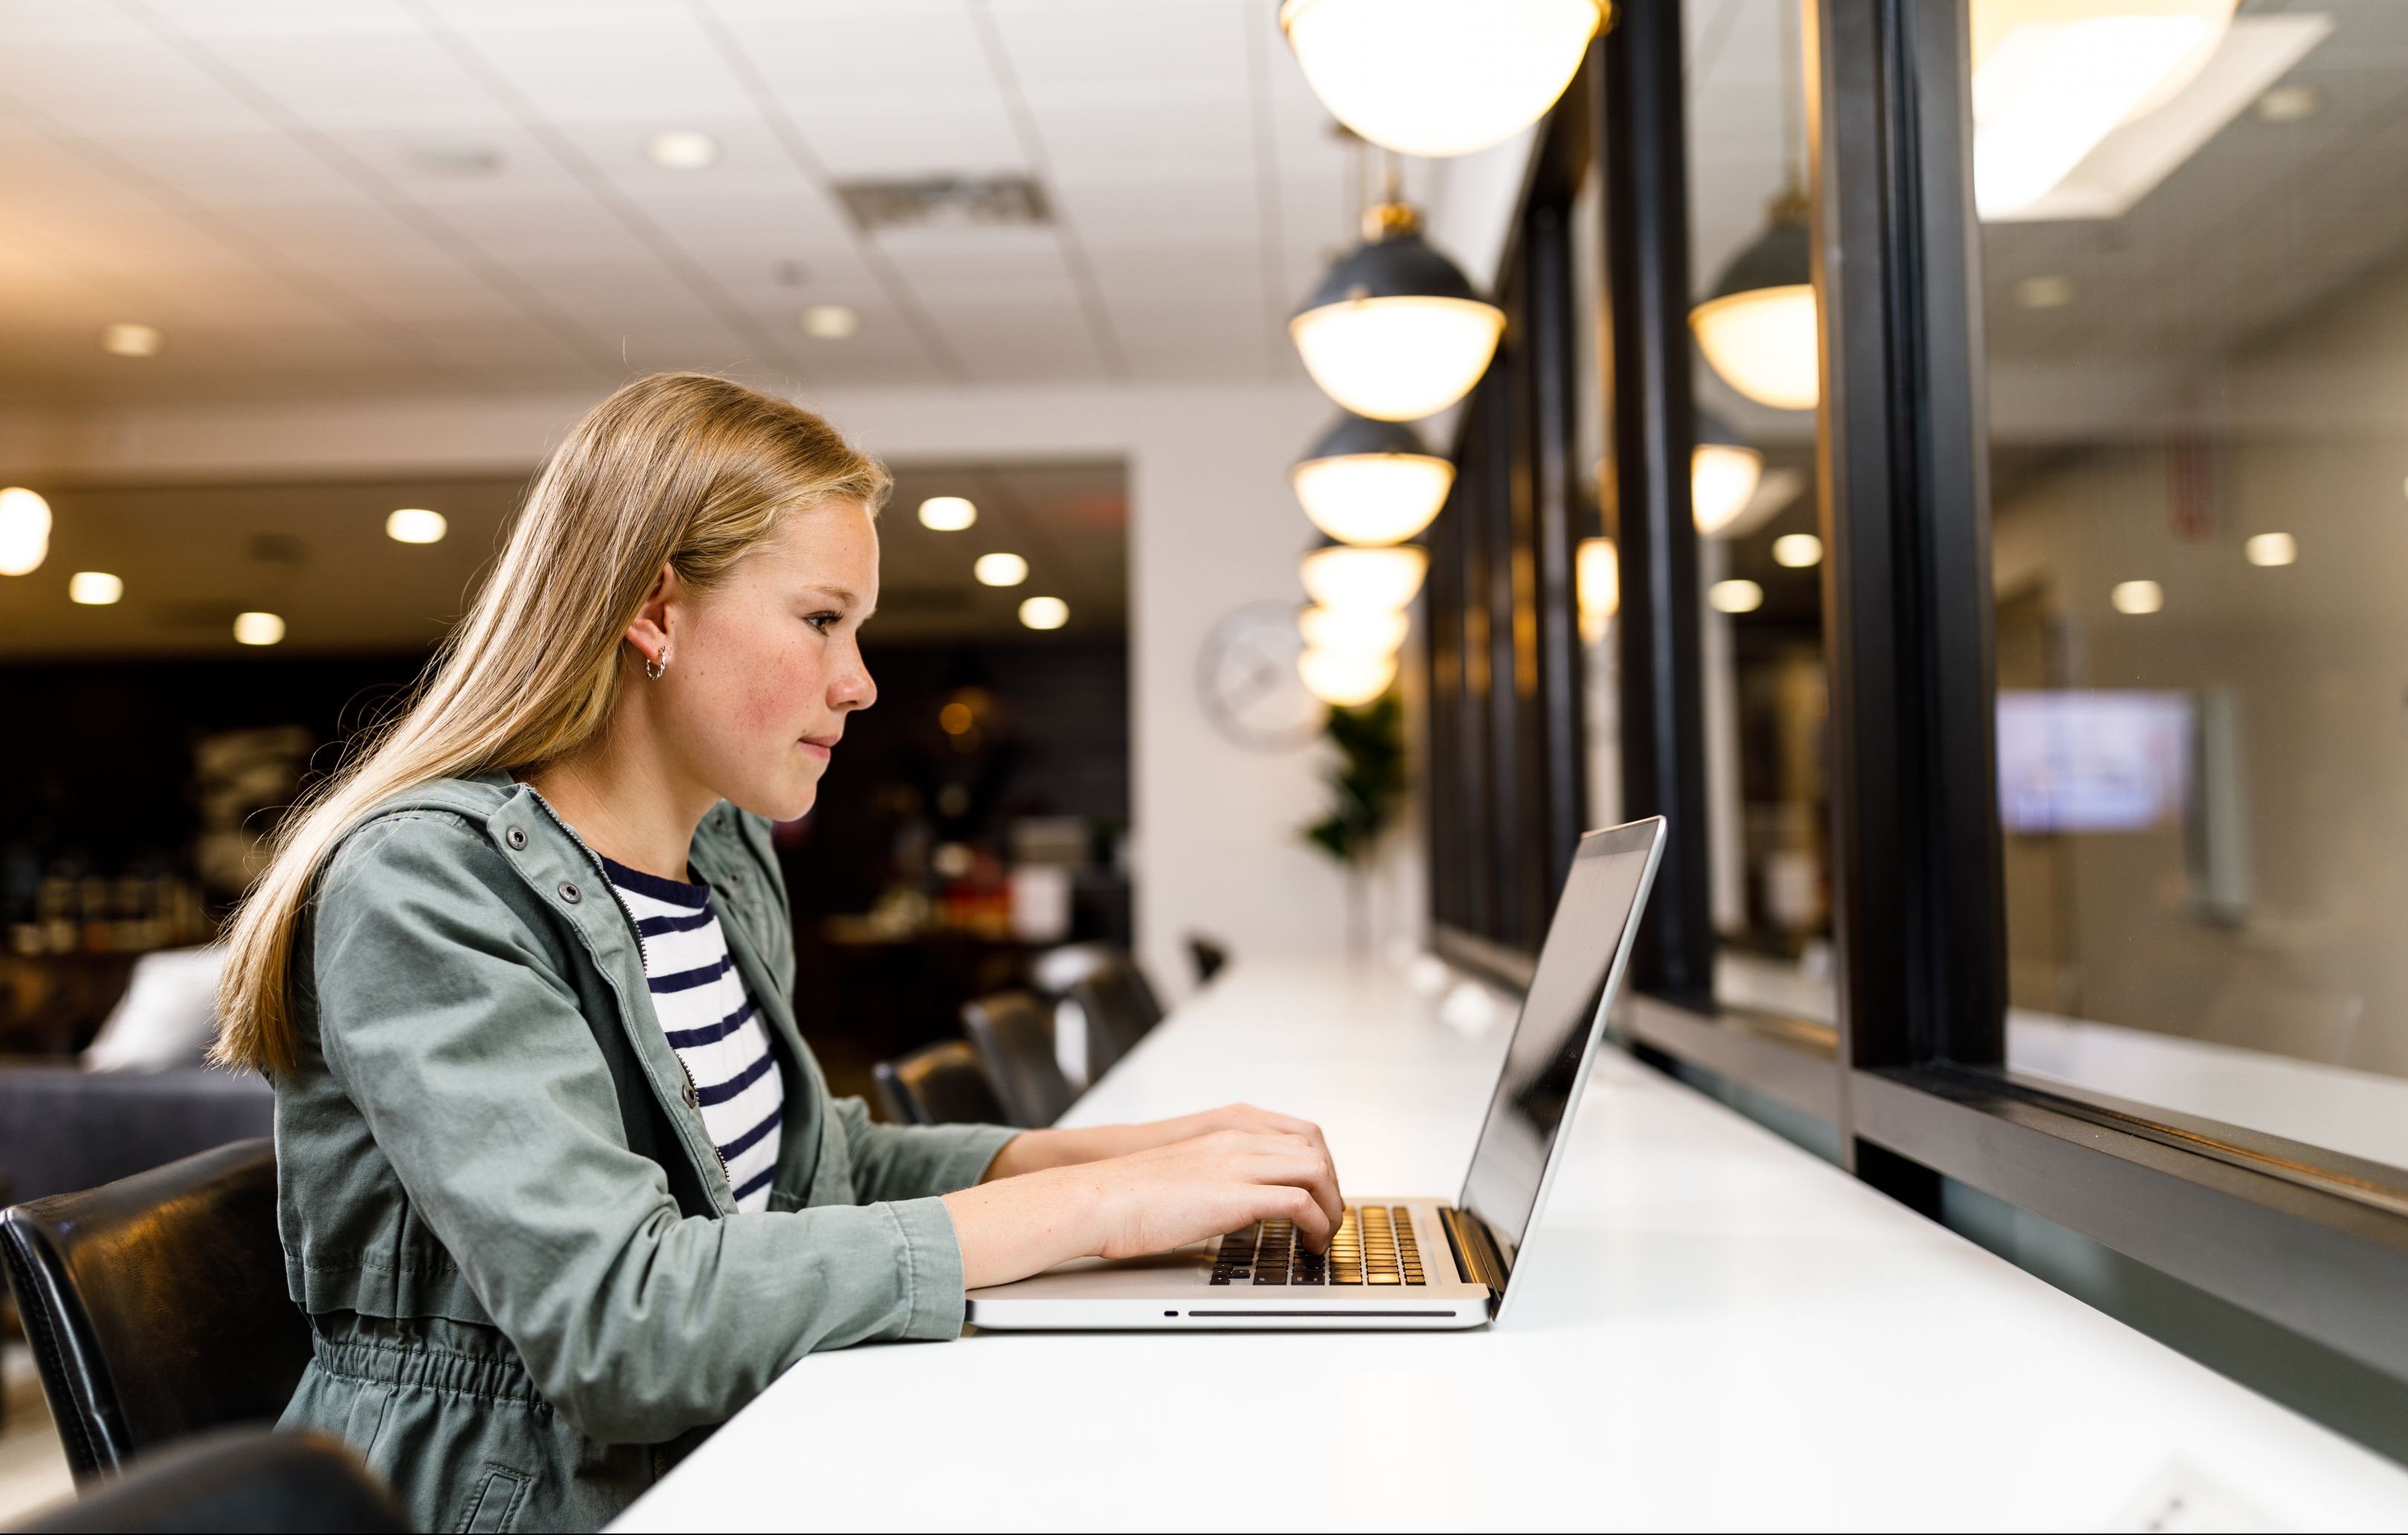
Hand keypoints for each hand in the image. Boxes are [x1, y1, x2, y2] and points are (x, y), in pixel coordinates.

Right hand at [983, 1102, 1340, 1201]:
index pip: (1300, 1132)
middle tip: (1329, 1216)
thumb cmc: (1128, 1194)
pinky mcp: (1235, 1195)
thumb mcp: (1185, 1172)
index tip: (1321, 1192)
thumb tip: (1237, 1202)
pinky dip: (1316, 1223)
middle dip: (1333, 1184)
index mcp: (1226, 1131)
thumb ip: (1216, 1176)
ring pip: (1317, 1170)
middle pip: (1316, 1148)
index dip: (1321, 1163)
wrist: (1098, 1197)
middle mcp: (1238, 1140)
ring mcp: (1238, 1164)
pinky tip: (1308, 1243)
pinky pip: (1299, 1202)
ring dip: (1332, 1205)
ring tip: (1324, 1234)